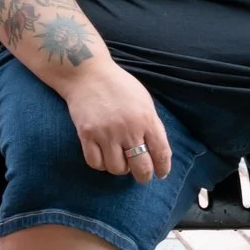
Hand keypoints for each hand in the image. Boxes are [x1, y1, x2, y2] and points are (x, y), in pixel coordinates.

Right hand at [60, 60, 171, 184]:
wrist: (87, 73)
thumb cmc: (118, 86)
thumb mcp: (144, 101)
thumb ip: (152, 125)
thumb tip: (158, 152)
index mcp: (146, 119)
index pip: (161, 154)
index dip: (162, 168)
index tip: (160, 173)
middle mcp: (128, 129)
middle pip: (141, 168)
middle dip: (143, 176)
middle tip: (141, 175)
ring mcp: (106, 133)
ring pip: (117, 169)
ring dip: (120, 168)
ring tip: (119, 159)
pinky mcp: (87, 134)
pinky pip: (95, 163)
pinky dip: (101, 164)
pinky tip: (104, 157)